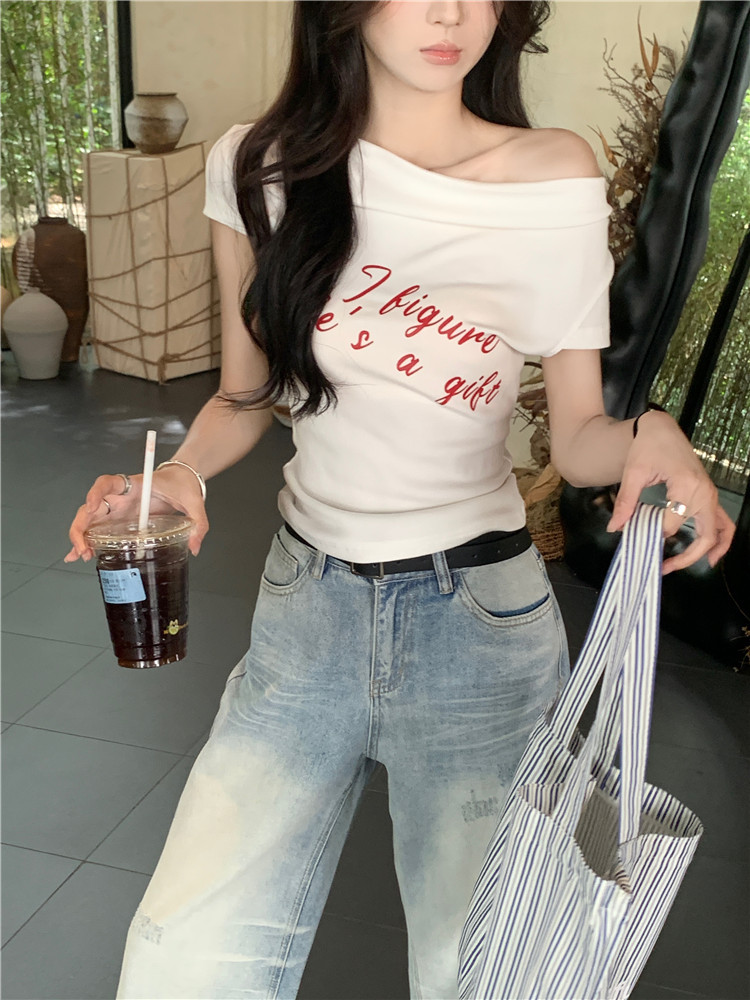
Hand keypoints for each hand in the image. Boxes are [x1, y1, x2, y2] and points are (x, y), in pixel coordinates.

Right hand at [65, 467, 208, 562]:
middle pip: (90, 506)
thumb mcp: (194, 502)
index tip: (91, 506)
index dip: (96, 493)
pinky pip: (100, 528)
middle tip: (83, 547)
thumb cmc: (183, 485)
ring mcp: (118, 508)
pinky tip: (81, 554)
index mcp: (135, 485)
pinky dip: (89, 540)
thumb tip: (195, 547)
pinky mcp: (120, 518)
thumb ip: (198, 523)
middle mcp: (121, 497)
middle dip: (81, 526)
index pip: (108, 483)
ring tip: (81, 555)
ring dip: (81, 536)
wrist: (183, 479)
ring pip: (90, 519)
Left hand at [605, 410, 734, 574]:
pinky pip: (722, 521)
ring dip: (709, 551)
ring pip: (720, 530)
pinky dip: (720, 538)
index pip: (672, 524)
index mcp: (687, 485)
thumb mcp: (633, 473)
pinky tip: (711, 553)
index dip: (654, 533)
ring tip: (698, 566)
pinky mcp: (709, 495)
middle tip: (665, 568)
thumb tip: (615, 528)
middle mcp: (704, 492)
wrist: (661, 429)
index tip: (637, 535)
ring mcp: (710, 494)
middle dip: (687, 556)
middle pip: (705, 535)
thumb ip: (626, 502)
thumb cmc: (647, 447)